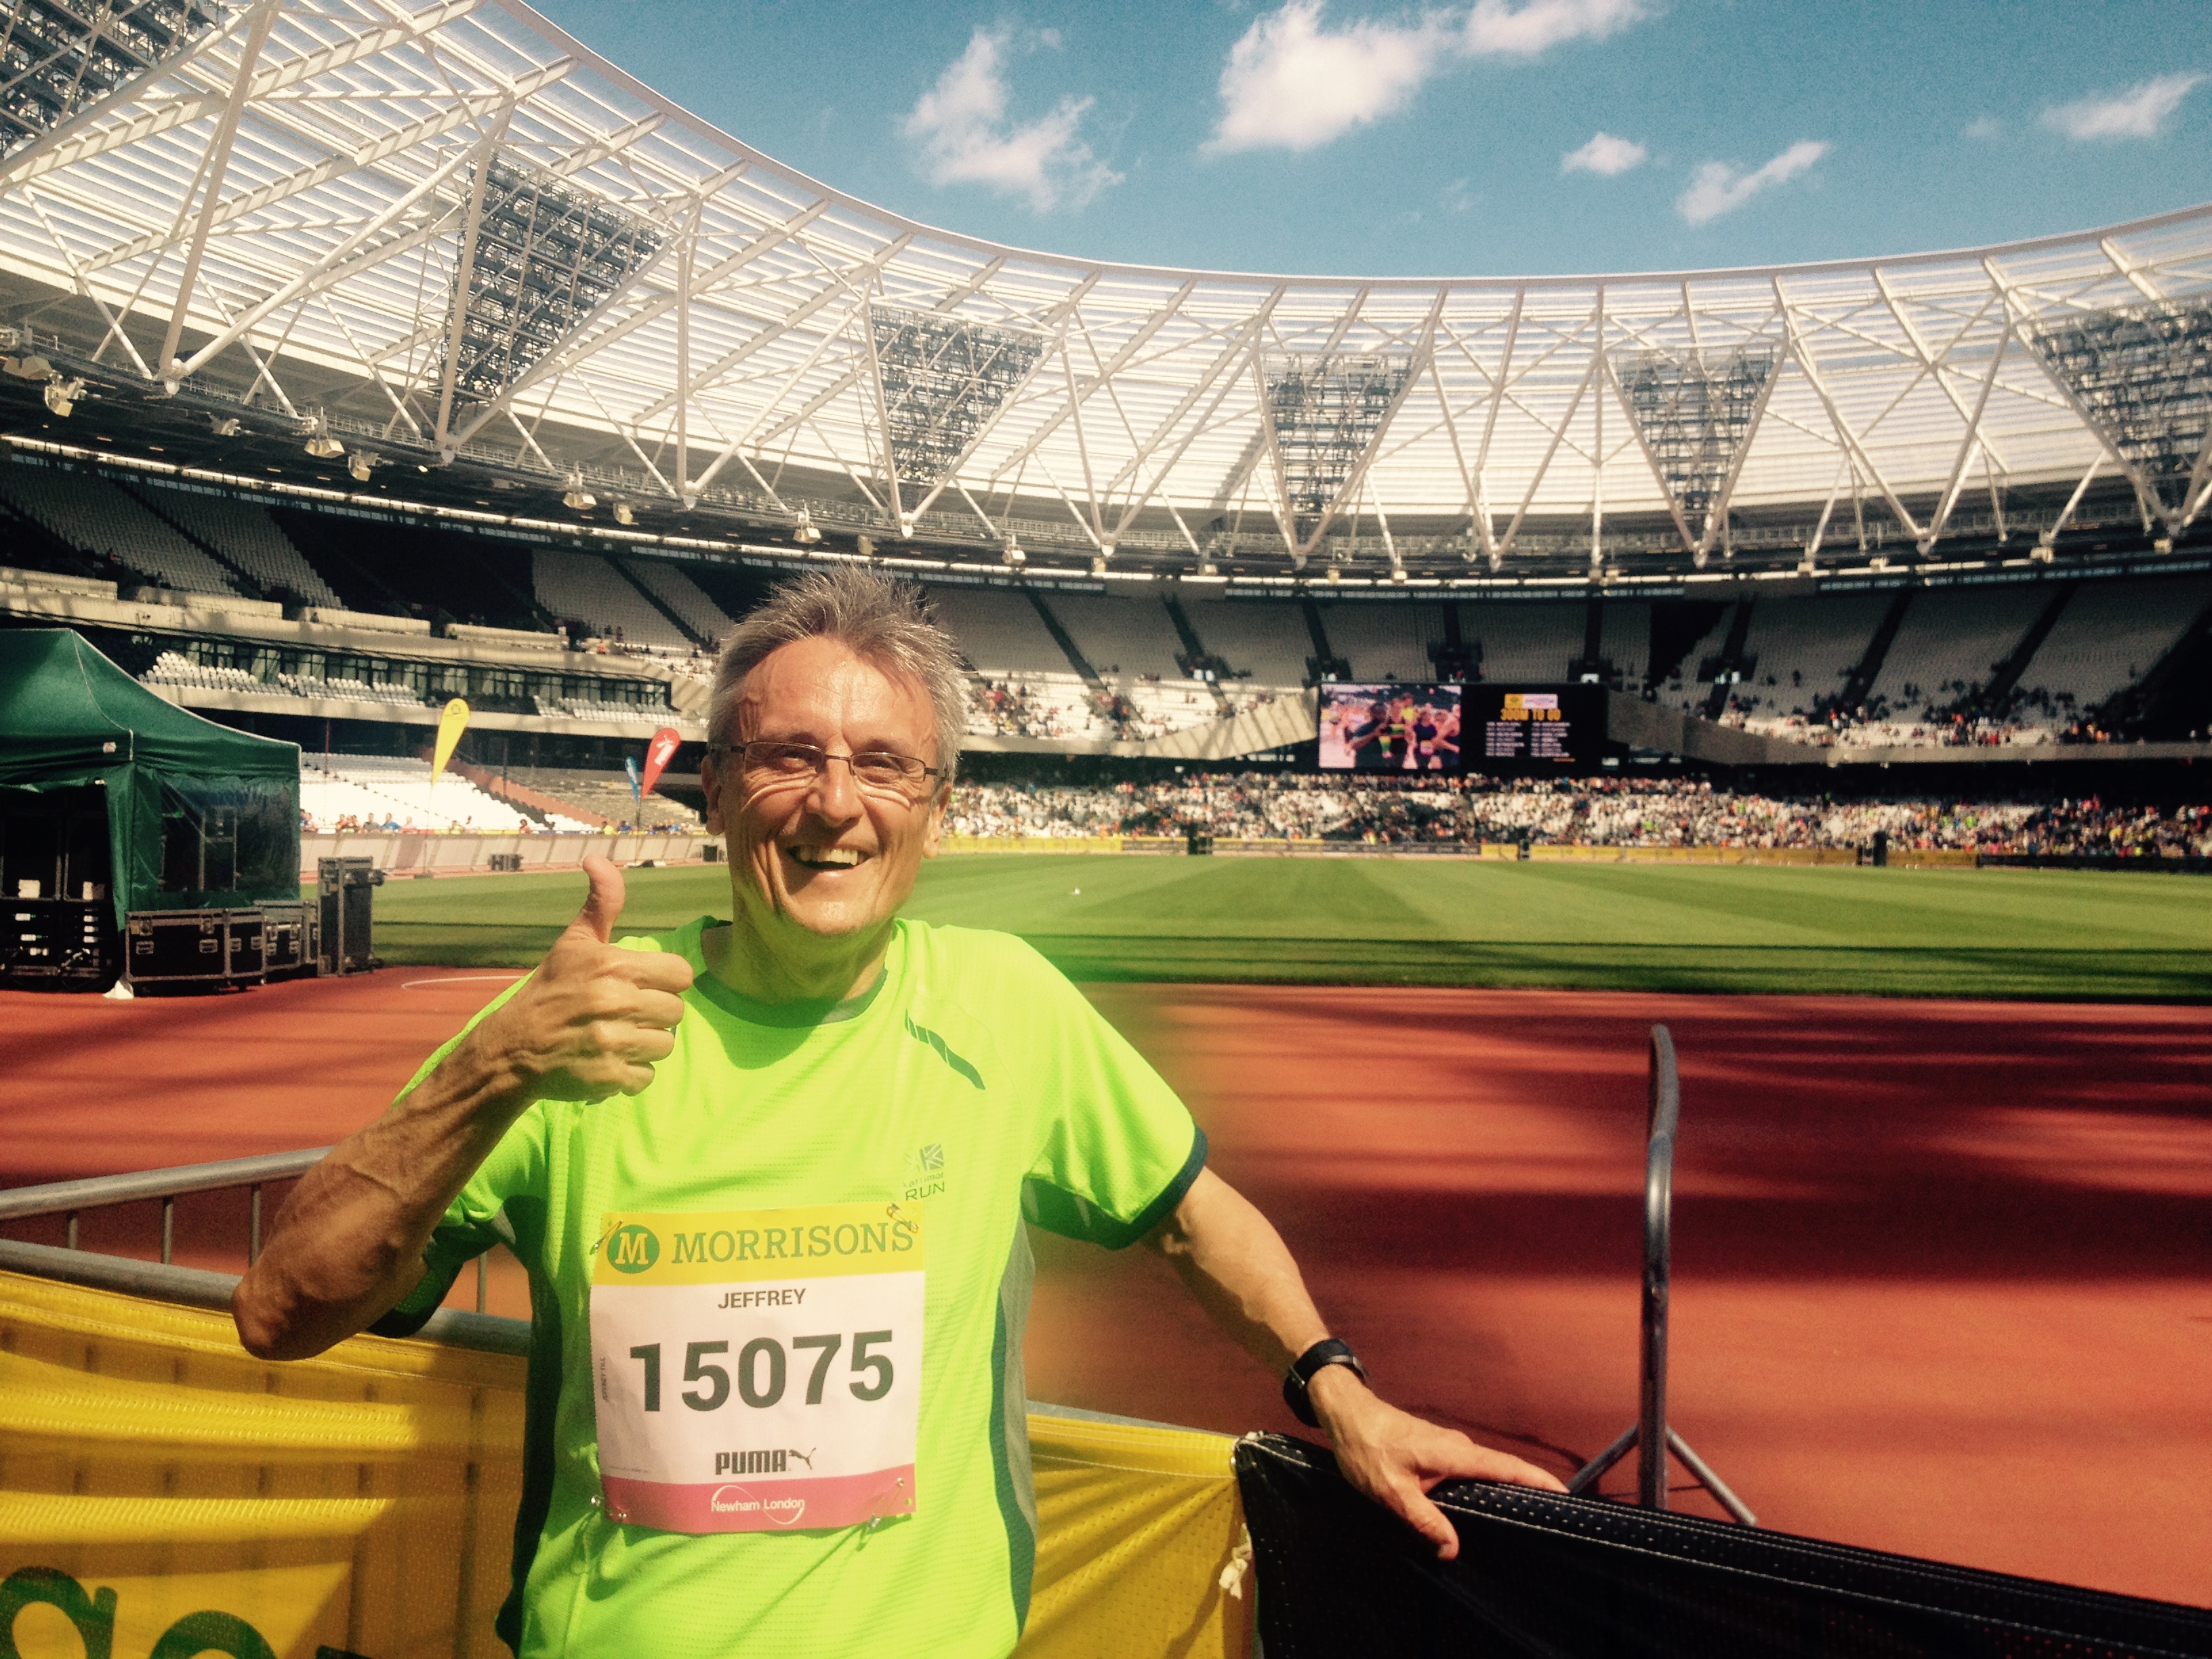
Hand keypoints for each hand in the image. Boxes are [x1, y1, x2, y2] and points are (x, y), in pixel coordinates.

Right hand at [475, 855, 694, 1100]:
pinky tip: (607, 1060)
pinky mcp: (607, 1077)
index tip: (642, 985)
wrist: (511, 1048)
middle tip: (624, 1013)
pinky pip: (646, 1076)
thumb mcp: (573, 942)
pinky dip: (631, 1074)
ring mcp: (611, 1043)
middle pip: (676, 1013)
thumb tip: (598, 859)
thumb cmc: (549, 991)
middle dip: (654, 1014)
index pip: (681, 975)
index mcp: (613, 967)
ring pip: (665, 1045)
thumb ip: (601, 903)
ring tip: (616, 1036)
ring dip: (645, 1045)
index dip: (665, 981)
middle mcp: (615, 1003)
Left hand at [1310, 1365, 1566, 1559]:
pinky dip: (1479, 1487)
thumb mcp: (1391, 1492)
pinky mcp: (1437, 1451)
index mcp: (1453, 1454)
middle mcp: (1457, 1447)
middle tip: (1547, 1520)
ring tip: (1519, 1520)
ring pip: (1482, 1472)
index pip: (1506, 1467)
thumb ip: (1423, 1521)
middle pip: (1501, 1471)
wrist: (1345, 1414)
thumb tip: (1452, 1549)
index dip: (1537, 1480)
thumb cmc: (1366, 1448)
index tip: (1565, 1494)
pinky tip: (1476, 1508)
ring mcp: (1448, 1447)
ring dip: (1500, 1491)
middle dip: (1526, 1491)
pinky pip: (1466, 1472)